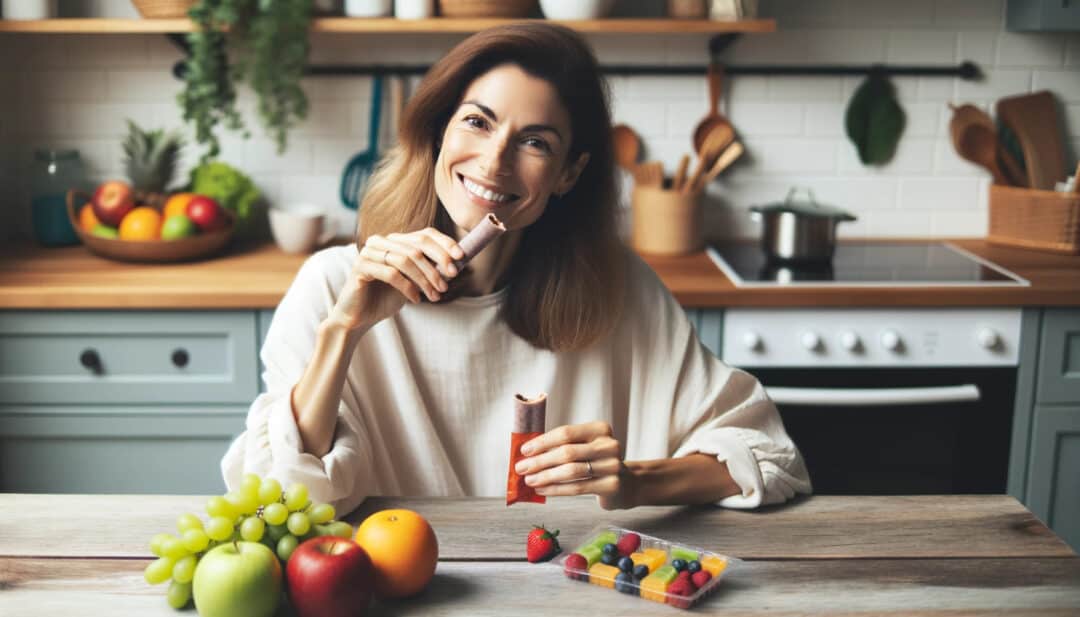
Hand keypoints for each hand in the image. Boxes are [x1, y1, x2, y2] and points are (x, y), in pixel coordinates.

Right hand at [328, 228, 464, 331]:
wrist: (359, 318)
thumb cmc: (387, 298)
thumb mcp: (414, 282)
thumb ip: (430, 270)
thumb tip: (458, 263)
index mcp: (395, 240)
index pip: (425, 234)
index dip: (445, 243)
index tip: (461, 257)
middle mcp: (381, 241)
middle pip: (417, 245)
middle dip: (437, 262)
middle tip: (449, 280)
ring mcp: (369, 252)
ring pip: (406, 259)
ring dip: (425, 279)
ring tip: (435, 296)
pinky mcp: (361, 267)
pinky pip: (391, 273)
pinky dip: (408, 287)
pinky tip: (416, 300)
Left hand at [515, 422, 636, 509]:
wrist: (625, 483)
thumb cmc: (596, 462)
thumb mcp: (584, 447)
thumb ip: (561, 446)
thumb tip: (527, 454)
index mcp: (600, 429)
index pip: (566, 433)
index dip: (542, 442)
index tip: (524, 450)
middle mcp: (609, 445)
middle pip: (567, 452)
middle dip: (540, 461)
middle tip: (521, 468)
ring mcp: (613, 465)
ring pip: (571, 471)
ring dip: (545, 476)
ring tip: (529, 480)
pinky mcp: (611, 485)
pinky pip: (577, 487)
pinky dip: (556, 489)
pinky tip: (543, 489)